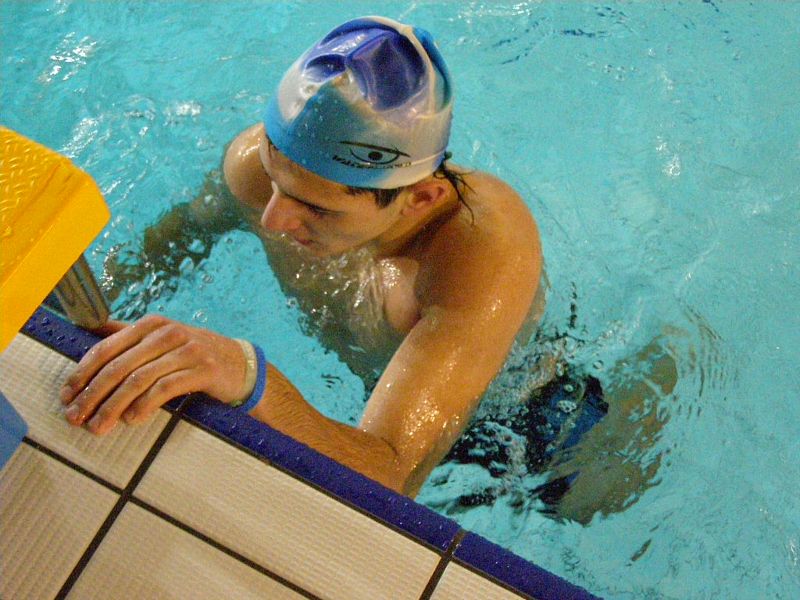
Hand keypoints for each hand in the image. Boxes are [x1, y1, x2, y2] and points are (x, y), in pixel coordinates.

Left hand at [60, 314, 246, 434]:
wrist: (241, 364)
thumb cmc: (195, 355)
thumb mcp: (162, 339)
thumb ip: (130, 335)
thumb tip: (93, 330)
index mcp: (151, 324)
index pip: (106, 348)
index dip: (82, 373)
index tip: (67, 396)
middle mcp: (167, 333)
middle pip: (119, 366)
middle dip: (93, 395)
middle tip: (76, 418)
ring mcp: (186, 350)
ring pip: (139, 379)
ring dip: (113, 406)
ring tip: (99, 426)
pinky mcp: (203, 370)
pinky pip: (165, 389)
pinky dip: (144, 406)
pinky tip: (132, 419)